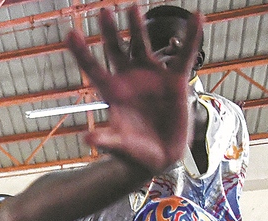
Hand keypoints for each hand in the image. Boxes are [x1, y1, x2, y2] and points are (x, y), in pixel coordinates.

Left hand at [66, 6, 200, 173]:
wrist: (159, 157)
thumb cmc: (133, 152)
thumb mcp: (119, 146)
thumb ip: (106, 140)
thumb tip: (87, 138)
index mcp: (112, 93)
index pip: (93, 68)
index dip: (82, 52)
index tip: (71, 33)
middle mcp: (129, 80)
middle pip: (116, 50)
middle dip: (109, 31)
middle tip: (103, 10)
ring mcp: (151, 78)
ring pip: (143, 46)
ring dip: (138, 27)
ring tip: (133, 7)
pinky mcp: (175, 81)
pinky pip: (184, 56)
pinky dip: (191, 38)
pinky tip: (196, 18)